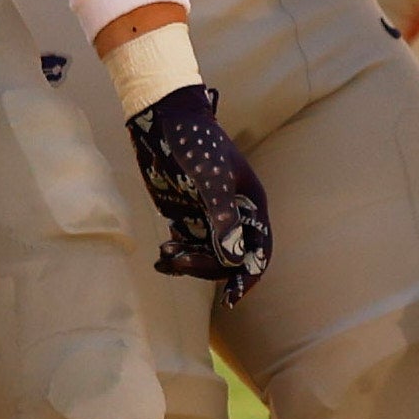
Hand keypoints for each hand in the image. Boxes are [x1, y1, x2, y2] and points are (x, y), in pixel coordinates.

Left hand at [126, 80, 274, 304]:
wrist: (164, 119)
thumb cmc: (195, 141)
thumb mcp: (211, 178)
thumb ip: (223, 216)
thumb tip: (234, 258)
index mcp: (250, 205)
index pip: (258, 250)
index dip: (248, 276)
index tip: (231, 299)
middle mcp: (232, 215)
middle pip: (228, 259)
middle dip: (205, 266)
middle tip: (177, 260)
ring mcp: (208, 217)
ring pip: (206, 257)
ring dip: (188, 263)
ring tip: (165, 256)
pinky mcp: (184, 216)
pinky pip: (186, 248)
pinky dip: (175, 258)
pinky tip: (160, 261)